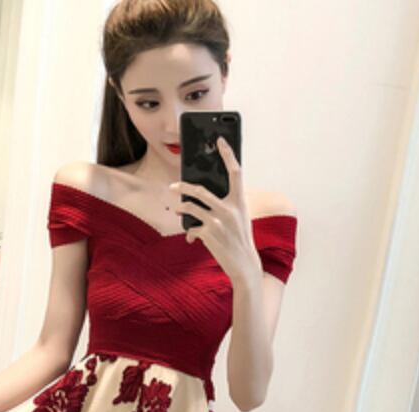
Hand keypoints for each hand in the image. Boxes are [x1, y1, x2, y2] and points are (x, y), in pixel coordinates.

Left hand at [170, 136, 261, 282]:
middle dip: (183, 186)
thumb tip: (205, 196)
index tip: (220, 140)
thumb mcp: (240, 218)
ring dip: (181, 208)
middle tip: (174, 185)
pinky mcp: (208, 234)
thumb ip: (228, 204)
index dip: (228, 154)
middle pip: (200, 190)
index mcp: (240, 201)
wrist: (244, 264)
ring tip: (177, 208)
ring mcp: (218, 221)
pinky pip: (192, 228)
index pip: (235, 172)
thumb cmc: (241, 239)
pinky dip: (190, 234)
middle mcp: (229, 208)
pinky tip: (192, 239)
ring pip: (191, 207)